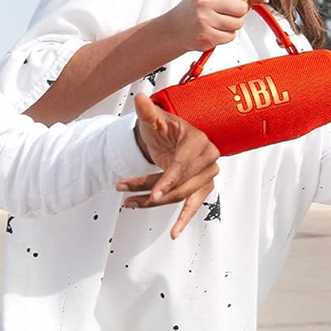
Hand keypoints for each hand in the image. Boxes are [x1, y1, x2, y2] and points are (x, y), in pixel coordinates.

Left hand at [120, 95, 219, 238]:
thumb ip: (146, 111)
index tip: (153, 193)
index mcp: (197, 141)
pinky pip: (193, 205)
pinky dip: (183, 220)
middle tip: (122, 190)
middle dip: (149, 189)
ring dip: (152, 202)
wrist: (169, 137)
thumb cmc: (162, 128)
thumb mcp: (152, 119)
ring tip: (129, 201)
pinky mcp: (202, 187)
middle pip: (178, 183)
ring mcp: (207, 174)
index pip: (182, 165)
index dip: (166, 180)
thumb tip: (139, 98)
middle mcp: (207, 158)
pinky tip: (174, 232)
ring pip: (178, 196)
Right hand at [162, 0, 268, 54]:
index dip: (239, 0)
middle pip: (242, 8)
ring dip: (231, 26)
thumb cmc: (196, 8)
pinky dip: (224, 36)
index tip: (224, 3)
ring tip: (215, 23)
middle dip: (237, 14)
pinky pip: (230, 37)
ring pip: (238, 24)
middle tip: (221, 14)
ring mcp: (203, 19)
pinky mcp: (205, 36)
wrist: (174, 29)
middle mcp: (203, 1)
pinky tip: (211, 31)